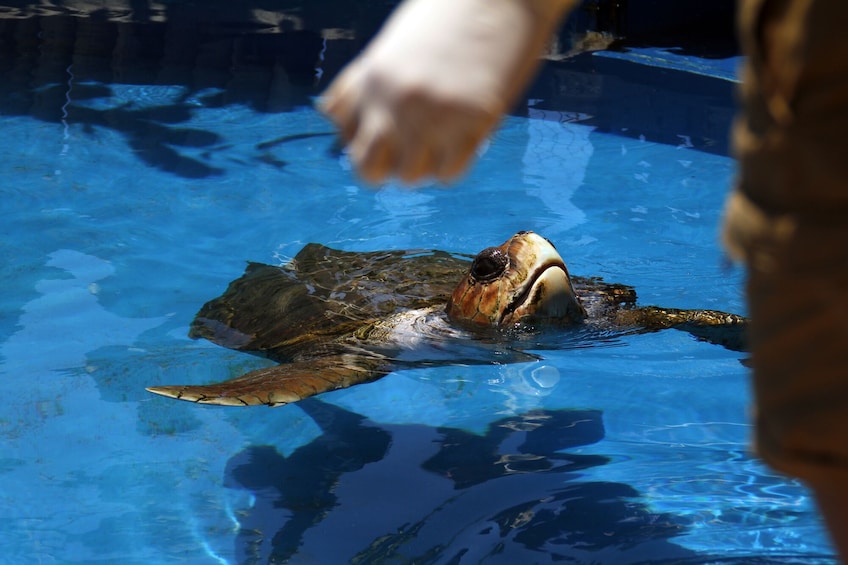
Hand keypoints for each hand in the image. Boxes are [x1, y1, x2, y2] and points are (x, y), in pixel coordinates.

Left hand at [319, 0, 575, 183]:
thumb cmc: (448, 13)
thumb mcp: (392, 43)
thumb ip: (360, 80)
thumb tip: (329, 114)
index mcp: (373, 78)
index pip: (347, 139)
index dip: (364, 144)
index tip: (386, 135)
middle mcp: (397, 102)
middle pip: (369, 170)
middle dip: (385, 169)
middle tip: (408, 152)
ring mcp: (435, 116)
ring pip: (410, 177)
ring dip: (422, 166)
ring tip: (439, 141)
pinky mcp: (473, 124)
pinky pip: (448, 174)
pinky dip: (451, 166)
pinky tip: (461, 141)